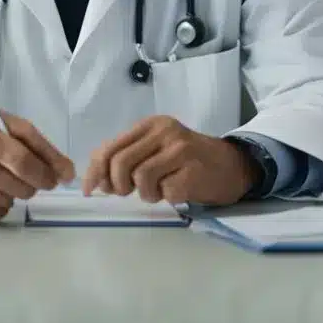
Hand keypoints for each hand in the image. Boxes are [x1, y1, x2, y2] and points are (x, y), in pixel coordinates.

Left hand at [82, 116, 258, 205]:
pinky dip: (167, 198)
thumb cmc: (186, 161)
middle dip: (118, 185)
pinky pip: (165, 192)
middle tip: (128, 193)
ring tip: (158, 191)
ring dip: (145, 194)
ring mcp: (181, 149)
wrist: (231, 166)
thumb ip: (125, 157)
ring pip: (141, 178)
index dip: (95, 171)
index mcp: (150, 125)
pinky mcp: (195, 170)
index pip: (110, 147)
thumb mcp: (154, 150)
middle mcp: (165, 132)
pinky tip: (177, 192)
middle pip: (121, 163)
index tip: (90, 190)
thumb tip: (95, 179)